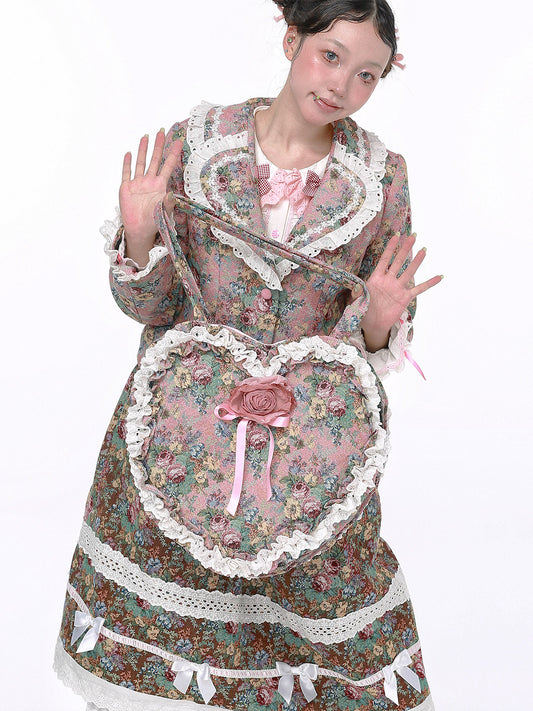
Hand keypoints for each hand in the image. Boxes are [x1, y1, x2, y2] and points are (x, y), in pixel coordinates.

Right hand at [119, 129, 182, 264]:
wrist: (139, 230)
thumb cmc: (153, 223)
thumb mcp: (163, 213)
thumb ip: (168, 204)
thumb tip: (173, 195)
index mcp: (160, 186)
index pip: (168, 166)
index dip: (173, 154)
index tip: (179, 141)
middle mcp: (150, 182)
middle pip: (155, 160)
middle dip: (158, 146)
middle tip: (162, 131)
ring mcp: (138, 183)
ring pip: (141, 163)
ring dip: (143, 150)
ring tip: (146, 136)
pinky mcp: (127, 188)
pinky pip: (126, 173)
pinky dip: (127, 163)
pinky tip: (129, 153)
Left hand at [359, 233, 442, 351]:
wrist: (372, 325)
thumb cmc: (363, 311)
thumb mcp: (356, 301)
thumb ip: (356, 292)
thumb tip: (357, 286)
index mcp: (376, 278)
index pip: (385, 259)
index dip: (390, 248)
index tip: (396, 235)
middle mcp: (389, 281)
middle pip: (399, 261)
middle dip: (405, 249)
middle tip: (413, 236)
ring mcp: (398, 288)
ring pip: (409, 272)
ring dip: (417, 261)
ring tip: (424, 250)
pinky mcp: (405, 298)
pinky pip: (419, 289)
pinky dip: (429, 283)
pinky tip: (438, 277)